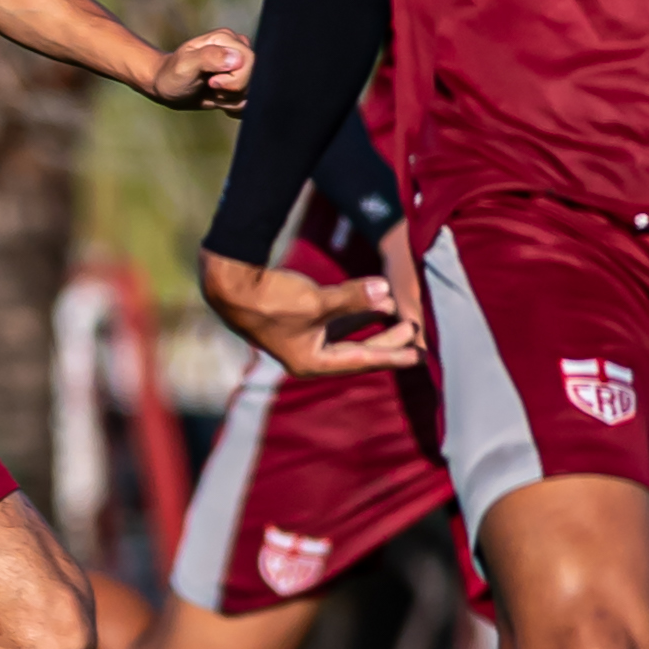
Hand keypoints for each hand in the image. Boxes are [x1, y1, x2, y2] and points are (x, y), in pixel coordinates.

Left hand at [147, 30, 250, 111]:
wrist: (165, 88)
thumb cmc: (172, 74)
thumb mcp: (185, 65)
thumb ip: (209, 57)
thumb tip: (237, 59)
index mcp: (226, 39)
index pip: (250, 61)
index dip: (233, 79)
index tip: (211, 82)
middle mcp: (237, 49)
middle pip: (254, 78)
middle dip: (231, 91)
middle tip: (210, 87)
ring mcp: (239, 66)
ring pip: (251, 92)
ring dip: (230, 100)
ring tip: (210, 92)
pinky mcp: (239, 82)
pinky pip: (248, 100)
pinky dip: (232, 106)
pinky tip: (216, 100)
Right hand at [200, 248, 422, 377]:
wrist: (230, 285)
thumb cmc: (270, 300)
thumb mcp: (316, 302)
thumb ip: (353, 298)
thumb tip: (386, 292)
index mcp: (312, 363)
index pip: (362, 360)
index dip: (392, 354)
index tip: (418, 354)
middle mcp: (310, 355)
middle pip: (357, 351)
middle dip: (386, 339)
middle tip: (414, 328)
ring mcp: (304, 338)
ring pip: (348, 333)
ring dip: (372, 324)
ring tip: (399, 315)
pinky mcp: (299, 320)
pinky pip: (336, 320)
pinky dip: (355, 312)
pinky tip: (373, 302)